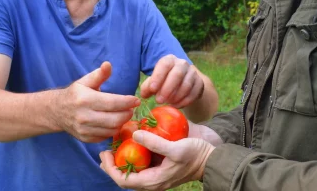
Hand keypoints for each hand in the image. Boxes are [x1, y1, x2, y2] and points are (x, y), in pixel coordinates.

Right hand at [52, 61, 139, 142]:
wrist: (56, 111)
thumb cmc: (75, 94)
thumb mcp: (85, 81)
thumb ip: (99, 74)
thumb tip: (108, 64)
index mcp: (85, 100)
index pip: (112, 103)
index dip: (127, 102)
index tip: (136, 100)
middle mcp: (84, 116)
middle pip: (114, 119)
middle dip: (127, 114)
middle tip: (131, 108)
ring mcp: (84, 130)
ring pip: (111, 130)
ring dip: (122, 122)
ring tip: (124, 114)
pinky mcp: (85, 139)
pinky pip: (105, 137)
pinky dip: (113, 130)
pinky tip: (114, 122)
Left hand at [99, 129, 215, 190]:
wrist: (212, 158)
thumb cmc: (195, 155)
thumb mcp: (176, 148)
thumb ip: (155, 143)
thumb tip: (135, 134)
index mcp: (153, 181)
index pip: (124, 180)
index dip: (111, 168)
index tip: (104, 152)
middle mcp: (152, 180)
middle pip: (125, 175)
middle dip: (113, 163)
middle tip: (106, 147)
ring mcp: (155, 173)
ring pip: (132, 168)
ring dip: (122, 157)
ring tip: (115, 141)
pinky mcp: (160, 166)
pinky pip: (142, 161)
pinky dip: (134, 152)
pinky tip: (131, 138)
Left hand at [139, 55, 203, 107]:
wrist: (184, 83)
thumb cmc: (165, 81)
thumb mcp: (155, 82)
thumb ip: (148, 87)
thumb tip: (144, 94)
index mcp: (170, 60)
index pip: (164, 64)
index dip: (158, 76)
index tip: (152, 90)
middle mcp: (182, 63)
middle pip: (177, 74)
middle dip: (167, 89)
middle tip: (159, 101)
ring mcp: (193, 73)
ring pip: (186, 84)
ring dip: (176, 96)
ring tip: (168, 104)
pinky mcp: (200, 83)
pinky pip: (193, 93)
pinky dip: (184, 101)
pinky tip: (176, 106)